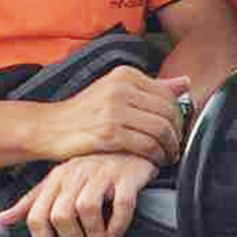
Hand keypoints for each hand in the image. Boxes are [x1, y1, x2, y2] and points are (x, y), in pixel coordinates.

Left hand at [0, 152, 156, 236]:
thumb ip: (33, 201)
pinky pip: (121, 205)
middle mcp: (76, 173)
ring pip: (88, 208)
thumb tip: (2, 219)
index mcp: (57, 178)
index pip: (38, 214)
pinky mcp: (127, 175)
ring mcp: (102, 173)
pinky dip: (117, 227)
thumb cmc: (94, 168)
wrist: (131, 147)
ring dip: (93, 236)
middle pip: (61, 214)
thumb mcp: (59, 181)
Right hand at [42, 69, 189, 167]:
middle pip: (168, 112)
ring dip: (169, 148)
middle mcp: (122, 87)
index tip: (178, 132)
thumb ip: (152, 88)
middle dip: (177, 134)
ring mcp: (115, 109)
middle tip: (176, 148)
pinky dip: (156, 156)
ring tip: (168, 157)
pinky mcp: (109, 132)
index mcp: (126, 75)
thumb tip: (186, 83)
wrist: (49, 127)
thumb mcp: (117, 91)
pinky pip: (146, 145)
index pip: (168, 95)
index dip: (179, 117)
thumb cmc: (85, 113)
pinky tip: (155, 162)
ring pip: (160, 129)